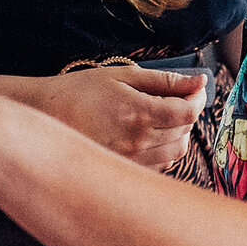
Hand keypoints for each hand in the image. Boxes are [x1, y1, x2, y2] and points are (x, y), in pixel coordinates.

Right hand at [27, 67, 202, 169]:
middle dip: (188, 113)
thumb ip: (165, 80)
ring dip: (179, 133)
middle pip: (184, 131)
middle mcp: (137, 141)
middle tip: (178, 98)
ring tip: (164, 117)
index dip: (198, 100)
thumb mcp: (124, 75)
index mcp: (138, 113)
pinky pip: (160, 164)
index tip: (195, 90)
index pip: (187, 113)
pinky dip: (164, 149)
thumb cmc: (83, 90)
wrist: (46, 114)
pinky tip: (150, 134)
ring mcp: (130, 159)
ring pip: (176, 151)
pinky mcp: (124, 169)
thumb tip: (199, 81)